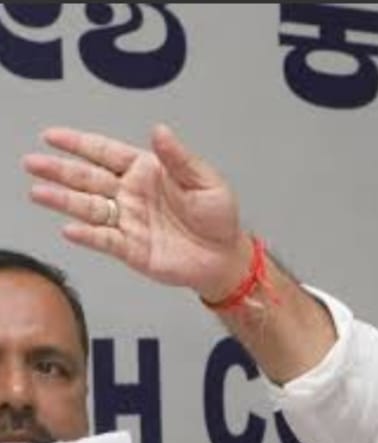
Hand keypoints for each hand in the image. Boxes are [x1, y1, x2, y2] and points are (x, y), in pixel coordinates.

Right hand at [23, 125, 250, 301]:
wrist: (225, 258)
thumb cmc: (218, 217)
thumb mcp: (205, 182)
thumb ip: (179, 159)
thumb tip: (160, 131)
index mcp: (145, 171)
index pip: (105, 153)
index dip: (78, 144)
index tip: (51, 136)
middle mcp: (130, 194)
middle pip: (87, 178)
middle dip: (59, 170)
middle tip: (32, 162)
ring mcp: (128, 221)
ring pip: (89, 208)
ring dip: (63, 200)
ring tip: (39, 192)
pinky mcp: (131, 249)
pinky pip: (105, 240)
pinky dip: (88, 235)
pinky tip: (70, 228)